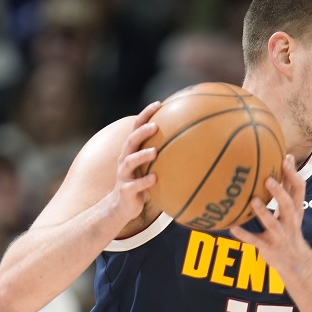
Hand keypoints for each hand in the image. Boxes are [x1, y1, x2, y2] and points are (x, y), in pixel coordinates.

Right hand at [112, 101, 162, 232]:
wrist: (121, 206)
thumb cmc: (140, 183)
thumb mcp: (148, 167)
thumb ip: (162, 155)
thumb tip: (190, 142)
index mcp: (131, 151)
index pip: (136, 127)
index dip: (146, 115)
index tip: (159, 104)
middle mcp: (125, 159)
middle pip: (131, 140)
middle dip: (142, 131)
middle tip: (156, 126)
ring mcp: (123, 174)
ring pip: (130, 161)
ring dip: (142, 155)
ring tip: (155, 151)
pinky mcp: (125, 190)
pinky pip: (134, 185)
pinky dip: (144, 181)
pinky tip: (155, 178)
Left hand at [231, 155, 309, 275]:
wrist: (296, 262)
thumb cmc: (289, 229)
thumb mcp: (292, 210)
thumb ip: (287, 188)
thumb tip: (284, 158)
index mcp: (296, 210)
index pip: (299, 189)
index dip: (293, 174)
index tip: (285, 158)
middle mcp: (290, 222)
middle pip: (289, 205)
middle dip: (280, 192)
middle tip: (268, 179)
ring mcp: (280, 236)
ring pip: (273, 224)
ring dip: (263, 212)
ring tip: (253, 200)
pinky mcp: (269, 248)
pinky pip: (255, 241)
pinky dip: (243, 235)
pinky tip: (232, 228)